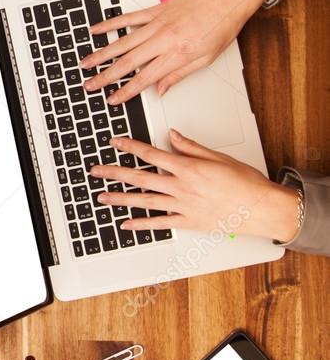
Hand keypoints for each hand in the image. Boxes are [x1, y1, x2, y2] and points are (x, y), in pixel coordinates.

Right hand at [80, 0, 271, 105]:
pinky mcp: (155, 10)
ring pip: (122, 42)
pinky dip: (110, 24)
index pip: (144, 79)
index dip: (126, 91)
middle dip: (105, 76)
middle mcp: (163, 40)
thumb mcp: (206, 59)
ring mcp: (157, 24)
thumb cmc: (222, 25)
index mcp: (176, 55)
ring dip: (101, 54)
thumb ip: (179, 75)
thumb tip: (160, 90)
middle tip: (90, 85)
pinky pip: (127, 18)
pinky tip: (96, 30)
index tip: (112, 99)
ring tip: (86, 63)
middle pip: (127, 62)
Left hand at [90, 129, 300, 241]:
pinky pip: (160, 223)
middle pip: (140, 178)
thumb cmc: (245, 183)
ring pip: (144, 201)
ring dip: (121, 199)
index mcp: (188, 168)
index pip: (151, 154)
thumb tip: (172, 135)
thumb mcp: (218, 157)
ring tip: (102, 197)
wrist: (262, 208)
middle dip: (115, 173)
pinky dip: (142, 224)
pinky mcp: (188, 222)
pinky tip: (126, 223)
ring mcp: (183, 206)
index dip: (129, 147)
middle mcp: (181, 187)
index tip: (114, 142)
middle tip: (96, 171)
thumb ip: (190, 146)